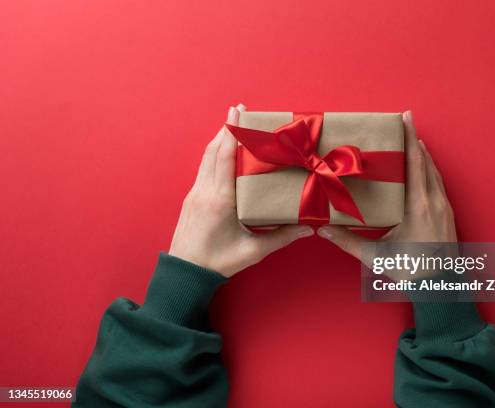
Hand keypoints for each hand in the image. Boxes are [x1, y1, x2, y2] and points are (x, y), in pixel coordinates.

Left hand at [169, 105, 313, 276]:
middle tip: (240, 109)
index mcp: (221, 200)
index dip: (232, 132)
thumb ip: (281, 237)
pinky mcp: (192, 198)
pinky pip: (203, 168)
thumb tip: (308, 227)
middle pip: (213, 150)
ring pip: (205, 157)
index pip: (224, 156)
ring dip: (218, 138)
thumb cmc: (218, 262)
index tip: (238, 111)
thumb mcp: (253, 251)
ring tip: (232, 124)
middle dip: (226, 127)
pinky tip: (222, 151)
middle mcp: (205, 191)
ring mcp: (195, 193)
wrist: (185, 273)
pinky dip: (213, 153)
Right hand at [317, 111, 456, 259]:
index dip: (409, 138)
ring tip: (413, 141)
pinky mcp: (449, 215)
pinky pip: (440, 185)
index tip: (406, 117)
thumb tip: (322, 230)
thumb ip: (347, 242)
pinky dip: (431, 171)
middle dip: (415, 140)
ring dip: (424, 155)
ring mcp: (445, 208)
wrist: (442, 287)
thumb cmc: (410, 270)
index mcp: (417, 206)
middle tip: (405, 122)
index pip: (415, 163)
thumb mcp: (376, 257)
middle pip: (426, 162)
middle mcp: (434, 202)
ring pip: (435, 172)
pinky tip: (425, 170)